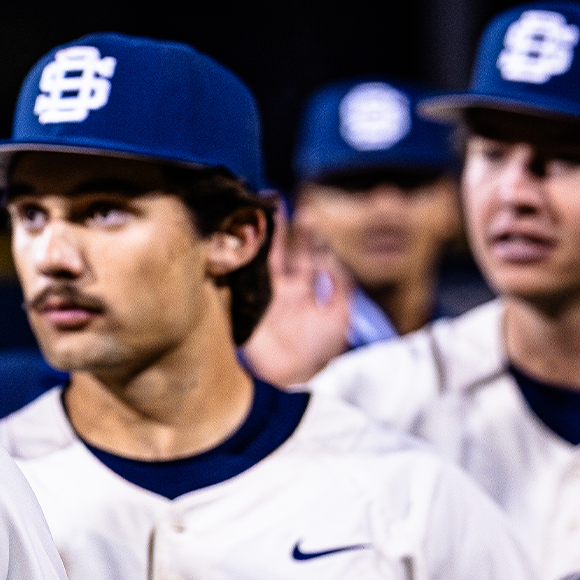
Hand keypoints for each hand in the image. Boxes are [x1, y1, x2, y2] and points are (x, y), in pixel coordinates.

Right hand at [240, 214, 355, 385]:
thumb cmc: (319, 352)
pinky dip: (240, 262)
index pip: (304, 256)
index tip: (305, 214)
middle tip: (276, 200)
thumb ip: (339, 287)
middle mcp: (280, 289)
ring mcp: (262, 297)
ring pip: (260, 261)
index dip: (306, 236)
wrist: (293, 378)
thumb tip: (333, 258)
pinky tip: (241, 244)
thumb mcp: (338, 317)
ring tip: (257, 213)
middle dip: (279, 228)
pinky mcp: (246, 308)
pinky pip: (242, 281)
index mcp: (302, 290)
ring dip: (259, 239)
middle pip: (279, 252)